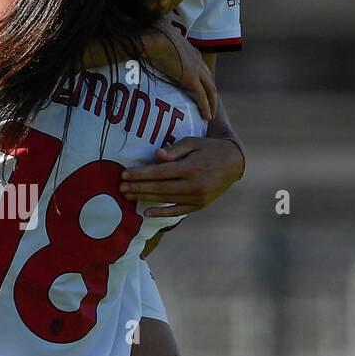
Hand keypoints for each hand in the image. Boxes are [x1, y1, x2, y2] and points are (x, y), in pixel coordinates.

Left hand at [120, 136, 244, 217]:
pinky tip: (146, 212)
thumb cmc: (209, 148)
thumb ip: (175, 149)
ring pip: (165, 199)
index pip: (159, 172)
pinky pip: (177, 211)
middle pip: (159, 187)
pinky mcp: (199, 205)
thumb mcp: (193, 142)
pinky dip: (161, 213)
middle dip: (138, 187)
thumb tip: (157, 155)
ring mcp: (197, 197)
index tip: (124, 173)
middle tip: (120, 187)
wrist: (234, 163)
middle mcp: (194, 185)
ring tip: (127, 195)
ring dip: (145, 198)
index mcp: (191, 167)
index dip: (140, 174)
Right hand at [139, 19, 216, 122]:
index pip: (199, 65)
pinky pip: (202, 96)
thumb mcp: (158, 37)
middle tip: (210, 104)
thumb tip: (148, 41)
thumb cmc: (151, 37)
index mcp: (189, 49)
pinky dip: (206, 107)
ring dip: (212, 102)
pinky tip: (206, 117)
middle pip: (209, 78)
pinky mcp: (191, 79)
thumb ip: (158, 41)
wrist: (153, 39)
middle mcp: (196, 59)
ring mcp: (196, 69)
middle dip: (210, 92)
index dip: (201, 76)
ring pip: (210, 88)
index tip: (199, 86)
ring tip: (210, 114)